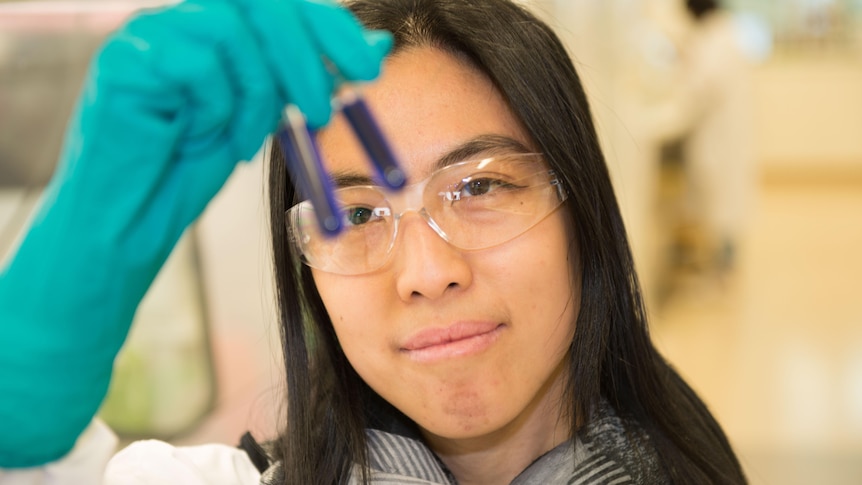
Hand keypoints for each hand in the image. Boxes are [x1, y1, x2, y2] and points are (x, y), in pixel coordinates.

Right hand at [0, 0, 390, 466]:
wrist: (128, 223)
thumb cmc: (186, 172)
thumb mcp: (264, 118)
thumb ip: (309, 76)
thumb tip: (378, 46)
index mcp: (214, 28)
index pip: (280, 1)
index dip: (330, 26)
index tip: (369, 65)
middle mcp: (181, 20)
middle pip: (261, 1)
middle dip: (306, 56)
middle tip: (326, 111)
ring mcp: (149, 33)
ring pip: (233, 32)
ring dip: (255, 97)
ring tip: (241, 142)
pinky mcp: (126, 58)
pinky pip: (196, 64)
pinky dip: (215, 108)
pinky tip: (200, 138)